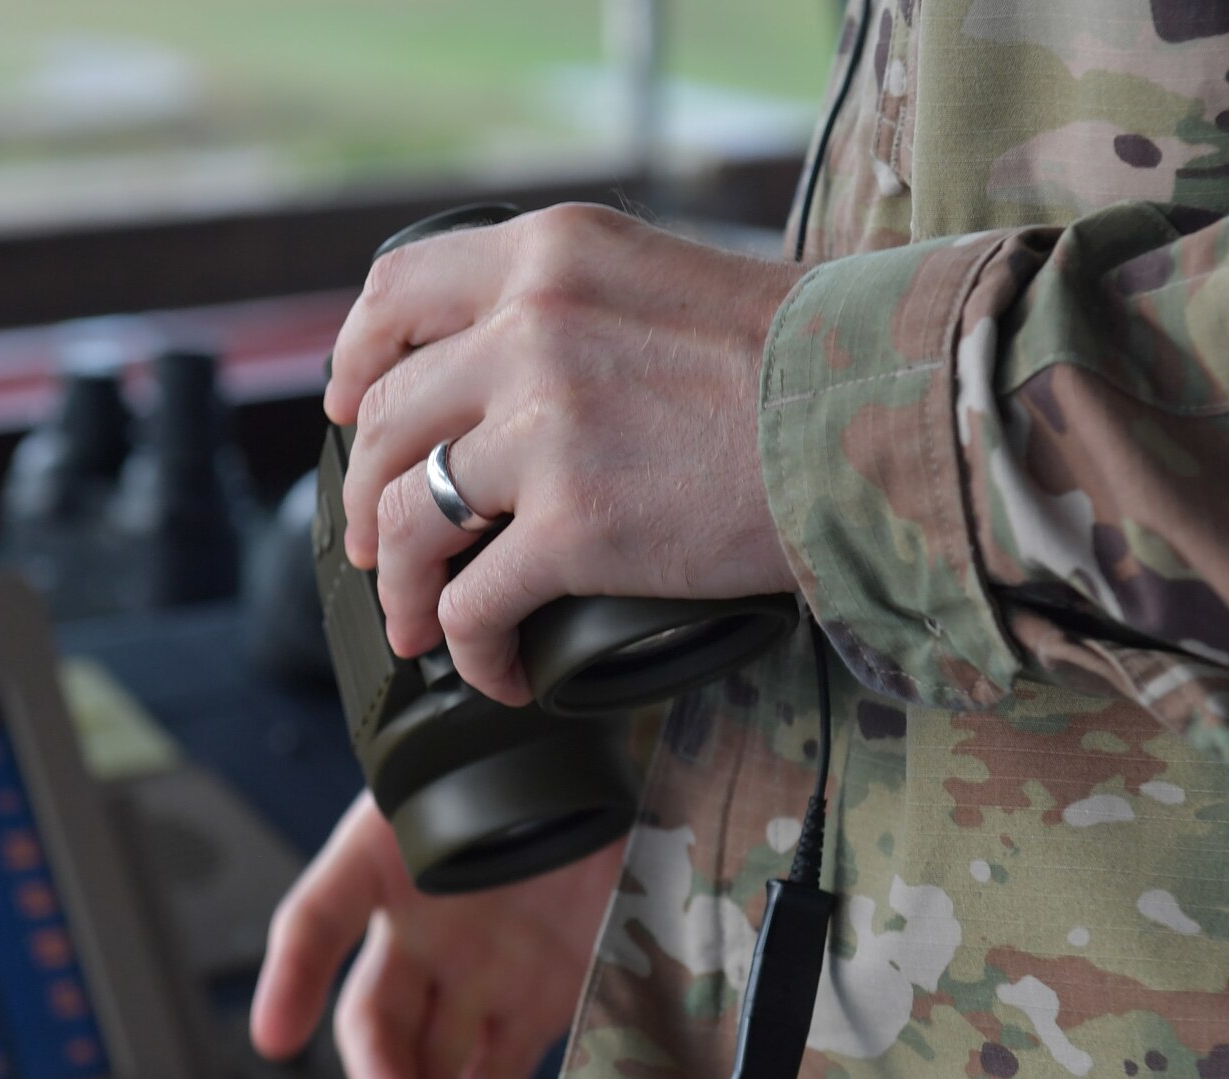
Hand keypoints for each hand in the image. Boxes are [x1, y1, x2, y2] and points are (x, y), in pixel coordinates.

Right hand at [251, 790, 620, 1078]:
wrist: (598, 774)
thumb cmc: (520, 766)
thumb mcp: (460, 774)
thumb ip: (440, 787)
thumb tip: (418, 816)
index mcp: (382, 871)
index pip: (317, 927)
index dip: (291, 981)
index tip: (276, 1039)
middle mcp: (419, 934)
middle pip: (379, 1017)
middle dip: (381, 1073)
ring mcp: (477, 973)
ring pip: (436, 1055)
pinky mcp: (534, 1001)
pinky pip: (501, 1068)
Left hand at [329, 202, 803, 703]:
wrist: (880, 416)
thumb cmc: (802, 358)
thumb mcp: (664, 281)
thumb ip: (576, 306)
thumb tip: (512, 371)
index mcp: (547, 257)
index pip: (396, 294)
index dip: (355, 360)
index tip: (348, 406)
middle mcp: (529, 326)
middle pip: (387, 418)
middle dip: (368, 494)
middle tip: (379, 543)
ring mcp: (544, 427)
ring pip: (407, 516)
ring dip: (401, 585)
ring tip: (418, 623)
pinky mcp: (573, 525)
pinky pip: (472, 603)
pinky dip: (468, 648)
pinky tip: (493, 671)